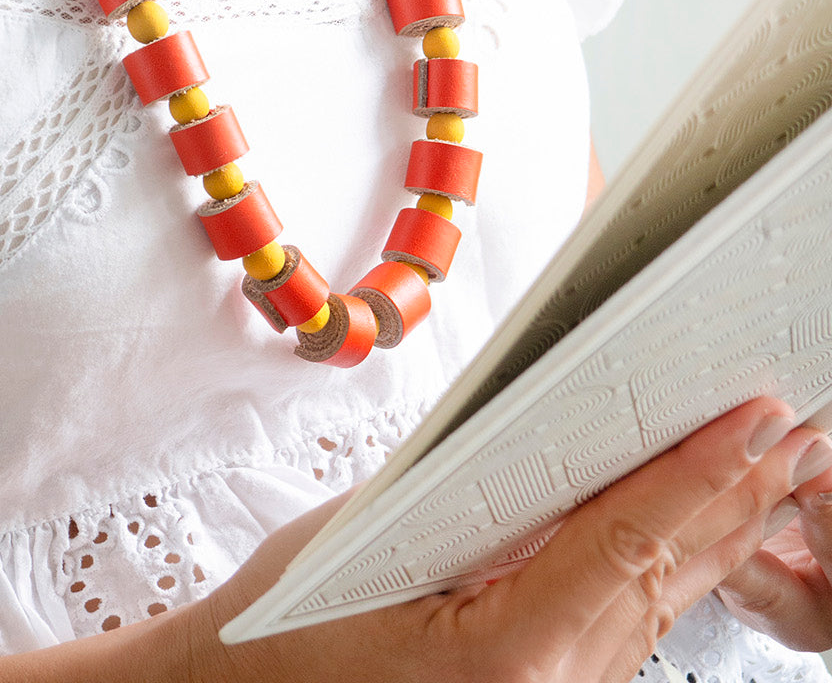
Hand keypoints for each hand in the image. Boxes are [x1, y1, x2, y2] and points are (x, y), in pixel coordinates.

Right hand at [183, 399, 831, 682]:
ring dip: (729, 528)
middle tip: (799, 422)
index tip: (753, 414)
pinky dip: (683, 568)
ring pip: (666, 605)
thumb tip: (564, 435)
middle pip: (669, 575)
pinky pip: (636, 629)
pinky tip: (712, 529)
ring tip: (781, 462)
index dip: (698, 471)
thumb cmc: (292, 635)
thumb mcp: (374, 537)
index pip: (627, 542)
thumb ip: (479, 496)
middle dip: (744, 493)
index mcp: (506, 660)